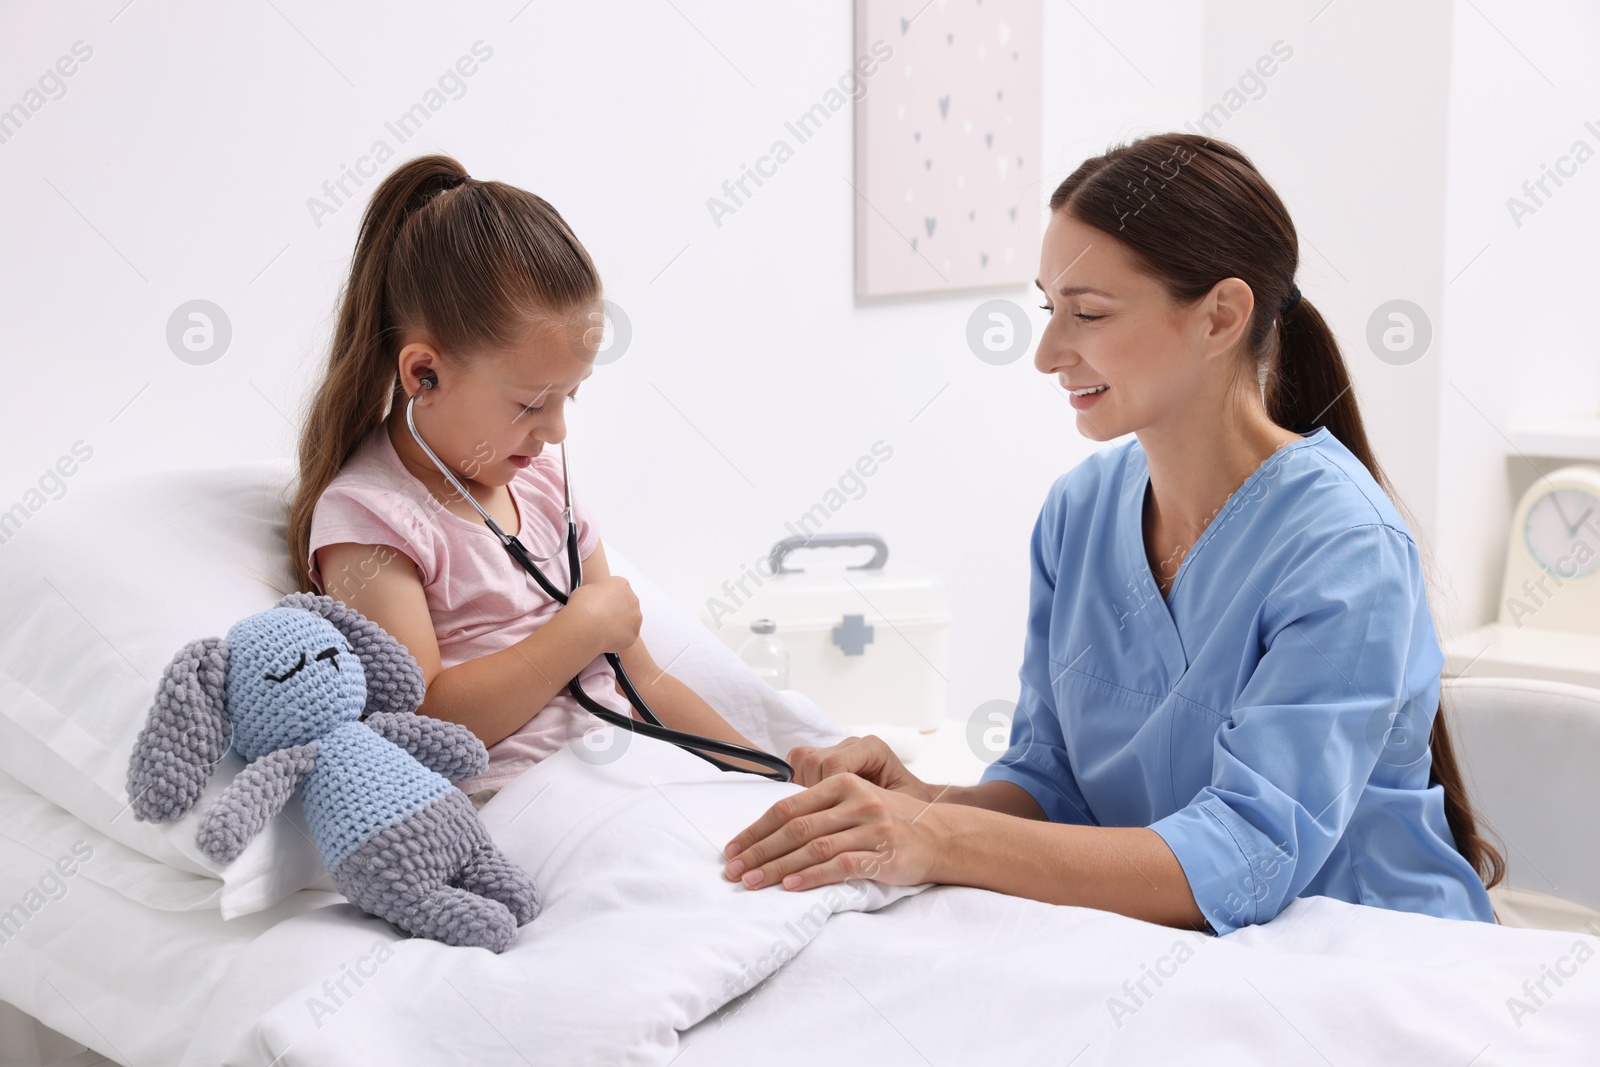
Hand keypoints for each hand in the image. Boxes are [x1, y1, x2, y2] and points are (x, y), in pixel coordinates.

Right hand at [565, 575, 640, 653]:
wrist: (585, 626)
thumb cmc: (583, 606)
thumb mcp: (586, 588)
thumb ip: (597, 591)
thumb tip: (595, 598)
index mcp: (621, 584)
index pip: (619, 589)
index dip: (609, 597)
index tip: (602, 604)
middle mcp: (632, 599)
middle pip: (627, 604)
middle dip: (617, 610)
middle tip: (602, 618)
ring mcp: (635, 617)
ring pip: (630, 621)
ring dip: (620, 624)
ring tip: (603, 629)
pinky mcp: (633, 633)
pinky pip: (627, 635)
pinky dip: (619, 637)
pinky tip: (606, 637)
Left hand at [720, 774, 943, 891]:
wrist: (942, 836)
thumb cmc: (892, 821)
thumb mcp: (858, 801)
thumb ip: (822, 808)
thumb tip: (771, 829)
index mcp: (844, 783)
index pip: (788, 806)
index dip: (756, 829)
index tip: (733, 848)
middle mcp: (856, 801)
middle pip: (795, 828)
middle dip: (759, 851)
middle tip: (733, 871)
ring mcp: (871, 828)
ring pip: (812, 848)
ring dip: (777, 868)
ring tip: (753, 883)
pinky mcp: (883, 855)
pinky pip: (839, 867)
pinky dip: (811, 877)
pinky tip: (790, 887)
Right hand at [786, 735, 933, 801]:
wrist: (913, 808)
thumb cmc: (909, 812)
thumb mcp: (899, 810)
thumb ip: (877, 805)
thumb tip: (850, 815)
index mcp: (873, 749)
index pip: (834, 764)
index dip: (826, 790)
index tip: (831, 815)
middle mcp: (852, 744)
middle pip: (814, 760)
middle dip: (812, 790)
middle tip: (820, 816)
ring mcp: (837, 749)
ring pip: (802, 759)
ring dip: (803, 787)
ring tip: (816, 810)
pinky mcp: (824, 757)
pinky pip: (798, 762)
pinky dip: (797, 781)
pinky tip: (810, 803)